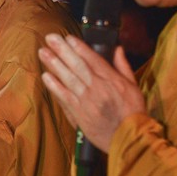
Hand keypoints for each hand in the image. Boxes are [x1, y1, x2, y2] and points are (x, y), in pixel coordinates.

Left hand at [38, 33, 145, 152]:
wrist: (128, 139)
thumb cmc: (132, 112)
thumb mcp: (134, 86)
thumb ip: (123, 66)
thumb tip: (117, 49)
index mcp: (112, 80)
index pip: (92, 59)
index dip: (79, 47)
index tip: (68, 37)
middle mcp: (97, 88)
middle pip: (77, 65)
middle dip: (62, 50)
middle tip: (50, 38)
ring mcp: (86, 101)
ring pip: (68, 79)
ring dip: (54, 64)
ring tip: (43, 52)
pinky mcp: (78, 114)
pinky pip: (64, 97)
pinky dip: (54, 86)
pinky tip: (45, 76)